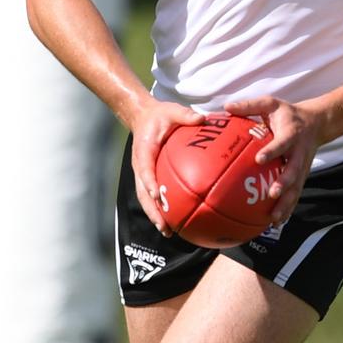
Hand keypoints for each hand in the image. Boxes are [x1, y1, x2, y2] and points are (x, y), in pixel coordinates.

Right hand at [129, 101, 204, 235]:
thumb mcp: (172, 111)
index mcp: (144, 150)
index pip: (145, 169)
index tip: (157, 195)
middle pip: (143, 192)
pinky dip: (159, 208)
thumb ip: (185, 115)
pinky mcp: (147, 176)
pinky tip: (173, 221)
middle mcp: (140, 165)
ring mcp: (142, 173)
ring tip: (167, 232)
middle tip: (164, 226)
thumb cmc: (159, 115)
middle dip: (152, 210)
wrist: (142, 117)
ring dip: (154, 215)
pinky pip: (152, 195)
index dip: (150, 183)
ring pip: (145, 198)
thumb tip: (202, 119)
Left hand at [225, 96, 322, 224]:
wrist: (317, 123)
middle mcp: (299, 153)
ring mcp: (303, 167)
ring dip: (286, 203)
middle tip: (272, 194)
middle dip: (284, 183)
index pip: (282, 143)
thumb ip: (250, 105)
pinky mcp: (303, 177)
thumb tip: (226, 107)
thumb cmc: (288, 114)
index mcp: (291, 134)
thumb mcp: (271, 104)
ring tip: (274, 218)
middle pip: (294, 170)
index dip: (272, 151)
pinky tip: (275, 223)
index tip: (259, 160)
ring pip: (296, 188)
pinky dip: (287, 209)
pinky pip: (295, 194)